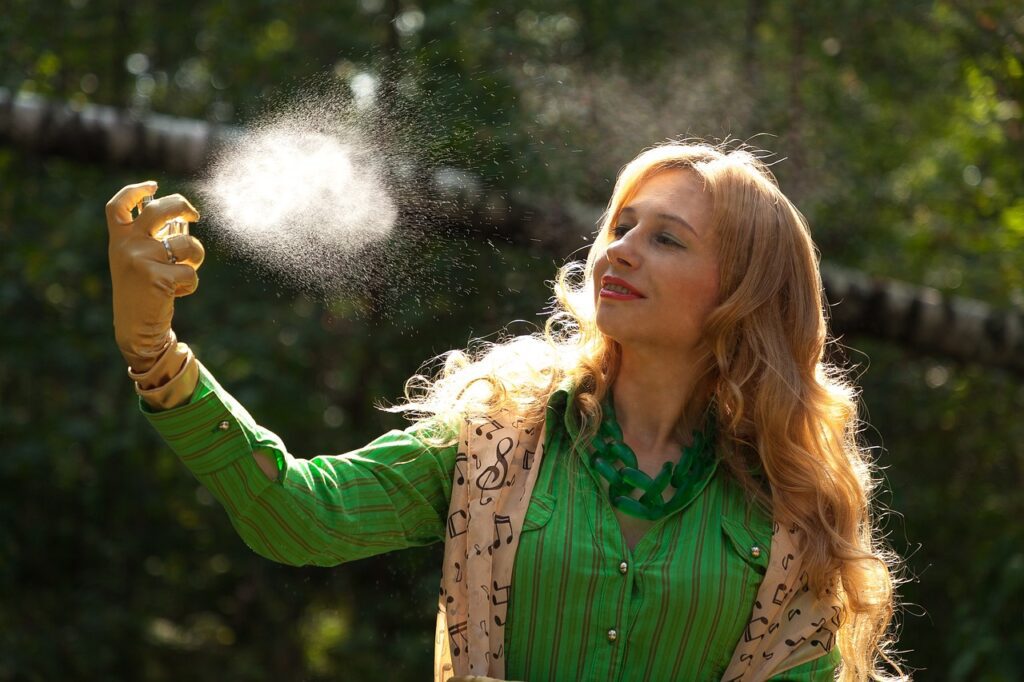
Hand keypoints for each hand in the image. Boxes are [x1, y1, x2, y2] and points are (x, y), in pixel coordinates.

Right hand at [106, 181, 204, 372]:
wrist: (136, 329)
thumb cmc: (144, 292)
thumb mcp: (139, 261)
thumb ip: (152, 240)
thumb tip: (182, 217)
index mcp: (119, 240)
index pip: (117, 206)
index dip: (134, 191)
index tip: (154, 185)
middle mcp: (126, 246)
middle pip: (158, 211)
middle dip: (181, 206)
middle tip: (194, 215)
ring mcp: (140, 260)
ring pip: (186, 245)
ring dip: (195, 258)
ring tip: (184, 272)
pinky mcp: (156, 277)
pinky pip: (190, 273)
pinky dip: (190, 284)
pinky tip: (175, 294)